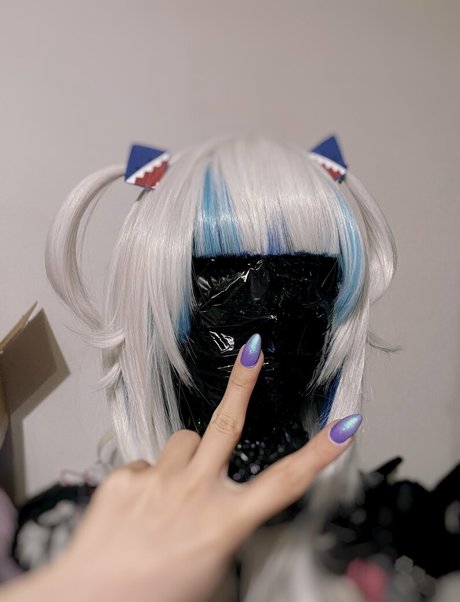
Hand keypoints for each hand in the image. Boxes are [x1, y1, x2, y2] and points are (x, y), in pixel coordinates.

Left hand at [1, 338, 360, 601]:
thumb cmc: (154, 598)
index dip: (321, 452)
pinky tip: (139, 507)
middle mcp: (195, 492)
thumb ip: (222, 537)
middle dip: (244, 383)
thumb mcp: (211, 577)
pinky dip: (150, 479)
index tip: (344, 423)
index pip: (285, 482)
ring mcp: (158, 479)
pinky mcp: (125, 476)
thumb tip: (219, 519)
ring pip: (184, 441)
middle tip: (255, 351)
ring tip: (173, 489)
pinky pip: (147, 464)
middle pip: (227, 425)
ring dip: (187, 456)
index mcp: (224, 521)